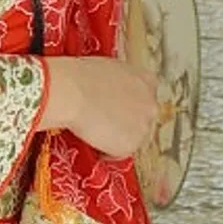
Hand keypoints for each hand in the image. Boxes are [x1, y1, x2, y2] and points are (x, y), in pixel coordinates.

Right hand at [41, 57, 157, 159]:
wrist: (71, 92)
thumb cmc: (79, 78)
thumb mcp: (106, 70)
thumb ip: (117, 83)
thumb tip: (107, 93)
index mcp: (146, 80)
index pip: (144, 98)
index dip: (127, 105)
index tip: (116, 109)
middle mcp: (150, 104)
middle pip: (141, 120)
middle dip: (124, 123)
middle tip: (103, 123)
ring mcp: (143, 126)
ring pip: (131, 138)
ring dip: (116, 138)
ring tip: (96, 135)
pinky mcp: (131, 145)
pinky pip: (119, 153)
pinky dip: (107, 153)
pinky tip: (93, 143)